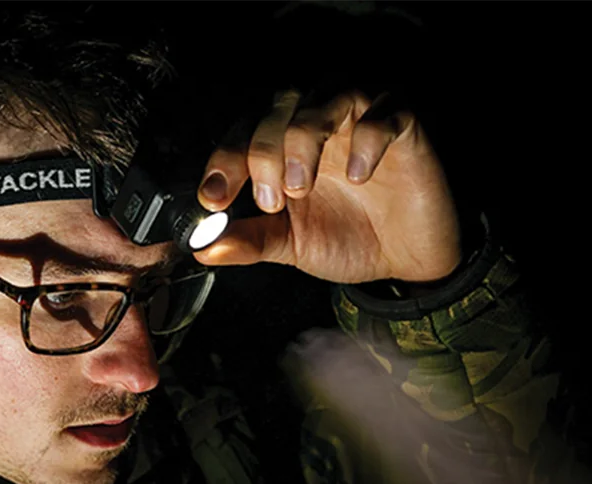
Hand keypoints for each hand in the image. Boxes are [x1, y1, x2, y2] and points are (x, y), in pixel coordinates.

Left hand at [194, 90, 461, 283]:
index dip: (224, 160)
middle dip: (262, 153)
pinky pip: (385, 110)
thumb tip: (202, 249)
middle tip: (269, 200)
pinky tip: (359, 176)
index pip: (244, 133)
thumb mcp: (290, 245)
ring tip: (301, 188)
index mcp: (284, 149)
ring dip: (302, 138)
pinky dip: (367, 137)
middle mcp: (318, 125)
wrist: (405, 261)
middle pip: (279, 106)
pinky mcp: (405, 127)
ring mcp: (360, 121)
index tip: (213, 199)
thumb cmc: (347, 239)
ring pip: (325, 97)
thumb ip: (250, 241)